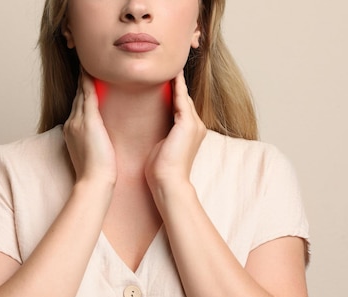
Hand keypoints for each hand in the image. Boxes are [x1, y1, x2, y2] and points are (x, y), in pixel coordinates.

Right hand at [63, 70, 116, 186]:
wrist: (94, 181)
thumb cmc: (97, 172)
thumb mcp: (92, 153)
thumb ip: (95, 141)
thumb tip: (102, 137)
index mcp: (72, 130)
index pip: (78, 105)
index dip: (80, 91)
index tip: (86, 79)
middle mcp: (72, 122)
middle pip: (77, 95)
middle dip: (81, 80)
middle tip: (86, 62)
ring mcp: (78, 121)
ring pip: (80, 92)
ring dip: (84, 76)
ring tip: (89, 61)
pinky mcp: (88, 121)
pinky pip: (87, 94)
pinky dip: (88, 81)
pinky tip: (91, 69)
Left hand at [145, 70, 206, 190]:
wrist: (168, 182)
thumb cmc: (161, 170)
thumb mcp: (161, 146)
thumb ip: (162, 133)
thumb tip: (151, 125)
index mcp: (190, 132)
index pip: (181, 106)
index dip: (174, 91)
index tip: (164, 78)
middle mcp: (196, 126)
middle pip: (184, 98)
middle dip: (176, 82)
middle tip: (166, 63)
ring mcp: (194, 124)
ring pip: (184, 95)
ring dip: (176, 79)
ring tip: (169, 63)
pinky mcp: (188, 124)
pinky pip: (181, 99)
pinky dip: (176, 86)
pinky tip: (170, 74)